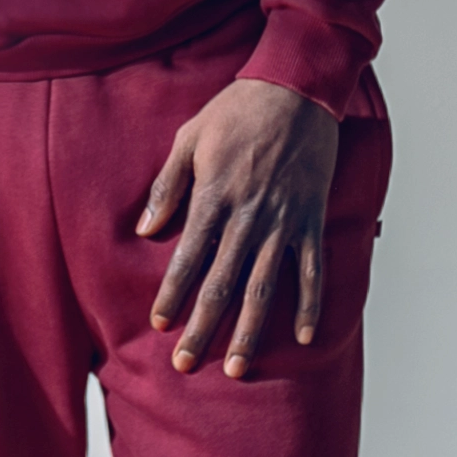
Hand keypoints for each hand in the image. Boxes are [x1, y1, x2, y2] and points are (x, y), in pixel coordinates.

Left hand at [137, 77, 339, 377]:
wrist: (296, 89)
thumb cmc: (236, 111)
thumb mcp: (189, 138)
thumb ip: (167, 186)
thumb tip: (145, 229)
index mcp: (214, 198)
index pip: (188, 258)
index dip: (172, 294)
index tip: (159, 323)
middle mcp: (248, 217)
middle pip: (221, 284)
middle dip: (202, 327)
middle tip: (185, 364)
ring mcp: (283, 222)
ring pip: (263, 288)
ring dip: (248, 331)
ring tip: (236, 367)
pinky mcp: (311, 220)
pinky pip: (311, 271)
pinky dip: (308, 305)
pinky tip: (300, 337)